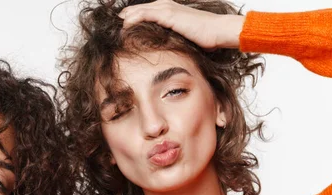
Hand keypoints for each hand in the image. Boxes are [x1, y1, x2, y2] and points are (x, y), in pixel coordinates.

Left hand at [119, 0, 244, 49]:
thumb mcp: (184, 38)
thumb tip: (165, 51)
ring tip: (114, 26)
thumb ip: (172, 40)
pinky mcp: (168, 14)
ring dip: (126, 17)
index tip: (122, 27)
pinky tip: (124, 26)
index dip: (133, 17)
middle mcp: (167, 6)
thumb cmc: (207, 37)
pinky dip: (133, 19)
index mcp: (170, 10)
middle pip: (139, 8)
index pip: (146, 11)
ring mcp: (167, 8)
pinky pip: (144, 14)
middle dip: (126, 16)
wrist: (218, 31)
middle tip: (112, 24)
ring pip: (139, 10)